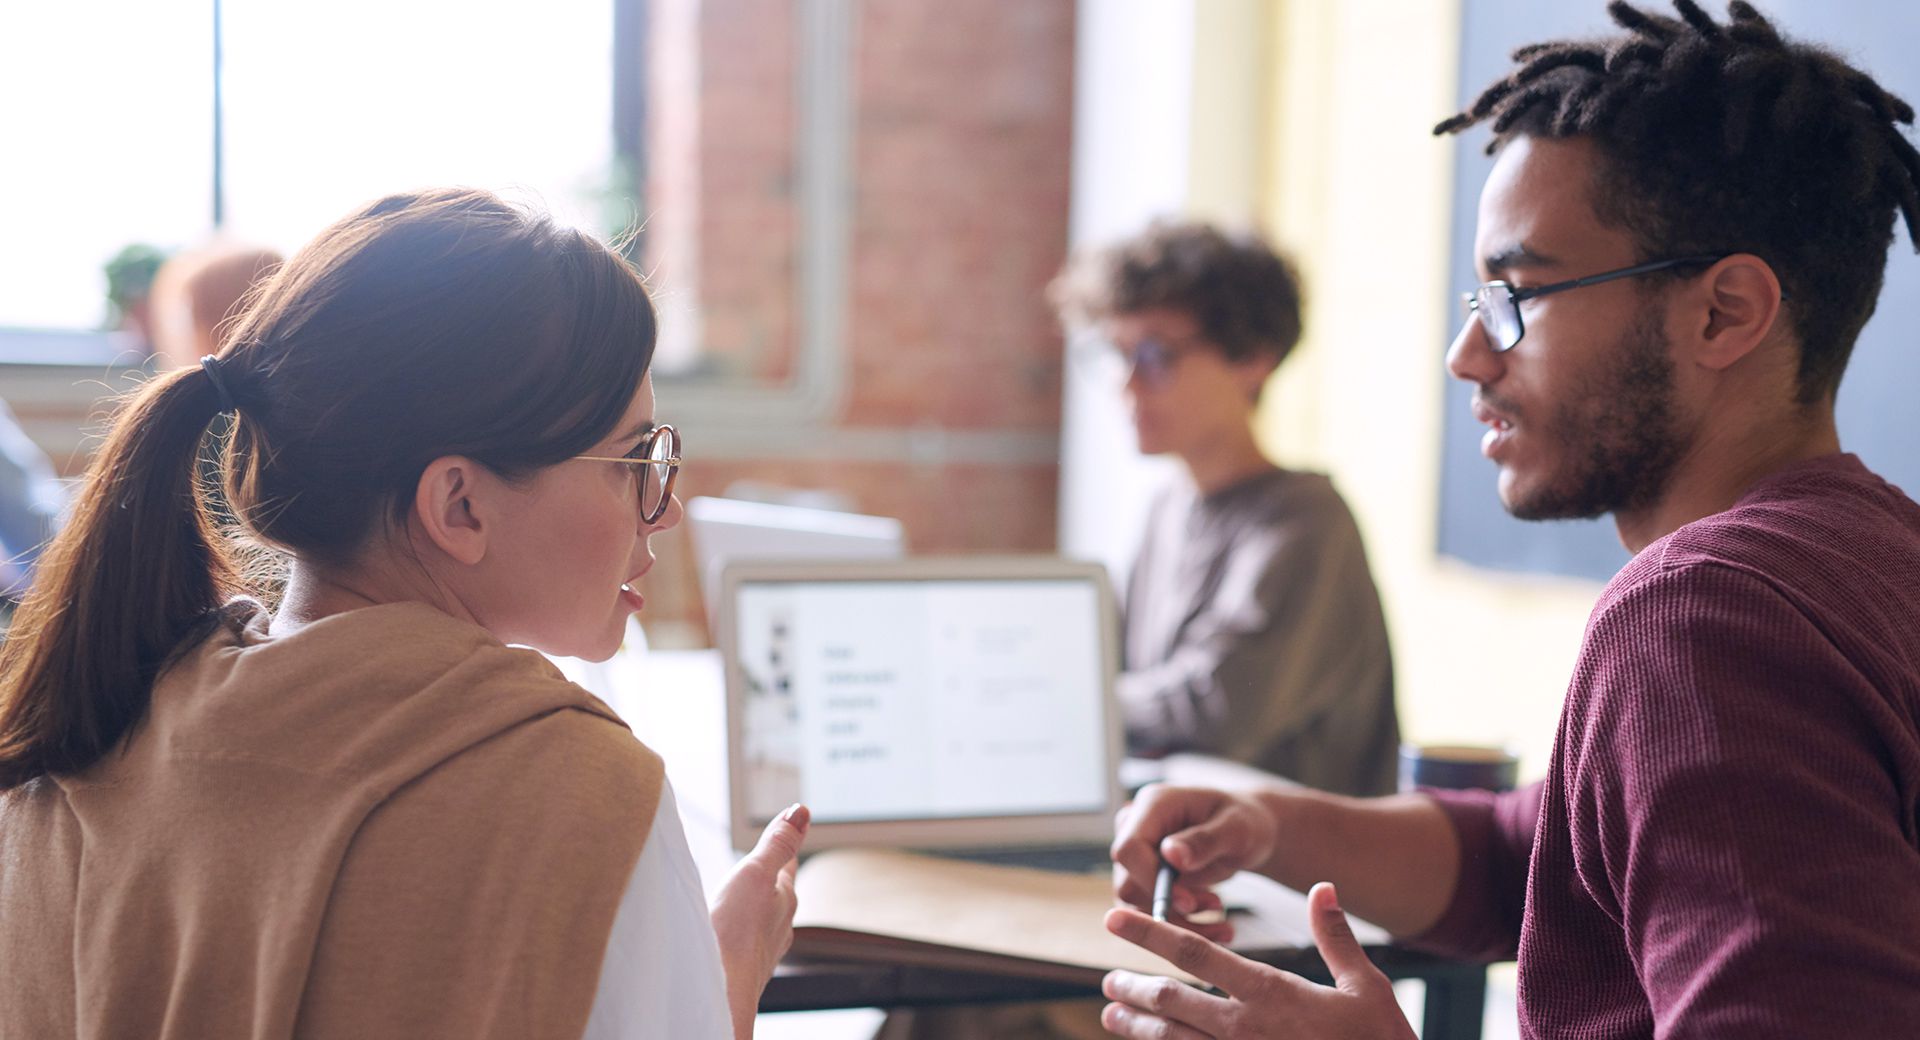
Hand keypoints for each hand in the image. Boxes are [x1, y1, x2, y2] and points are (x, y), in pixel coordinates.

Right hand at [710, 804, 808, 1036]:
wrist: (721, 988)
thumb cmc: (737, 931)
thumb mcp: (756, 873)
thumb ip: (777, 844)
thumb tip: (801, 812)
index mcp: (785, 897)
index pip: (788, 863)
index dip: (788, 842)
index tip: (795, 824)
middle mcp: (781, 924)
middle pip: (780, 892)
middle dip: (773, 876)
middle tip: (770, 861)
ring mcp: (765, 948)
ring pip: (766, 920)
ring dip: (758, 906)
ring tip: (751, 898)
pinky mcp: (747, 967)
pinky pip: (749, 941)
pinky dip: (744, 930)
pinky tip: (735, 936)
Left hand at [1100, 882, 1414, 1039]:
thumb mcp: (1366, 987)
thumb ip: (1336, 936)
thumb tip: (1323, 887)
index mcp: (1269, 993)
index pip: (1194, 952)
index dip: (1149, 932)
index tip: (1113, 918)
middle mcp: (1243, 1028)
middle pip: (1168, 1000)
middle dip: (1132, 987)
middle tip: (1107, 980)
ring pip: (1170, 1039)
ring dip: (1137, 1025)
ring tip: (1111, 1014)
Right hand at [1111, 784, 1277, 941]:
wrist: (1247, 832)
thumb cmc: (1244, 821)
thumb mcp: (1237, 828)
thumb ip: (1204, 840)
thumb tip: (1171, 855)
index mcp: (1153, 805)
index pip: (1129, 849)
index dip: (1151, 880)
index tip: (1189, 902)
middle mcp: (1135, 828)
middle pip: (1128, 881)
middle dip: (1170, 905)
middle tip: (1215, 905)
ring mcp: (1137, 854)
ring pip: (1136, 904)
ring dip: (1177, 919)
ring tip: (1219, 909)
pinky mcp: (1143, 878)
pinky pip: (1149, 912)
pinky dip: (1180, 925)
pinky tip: (1213, 922)